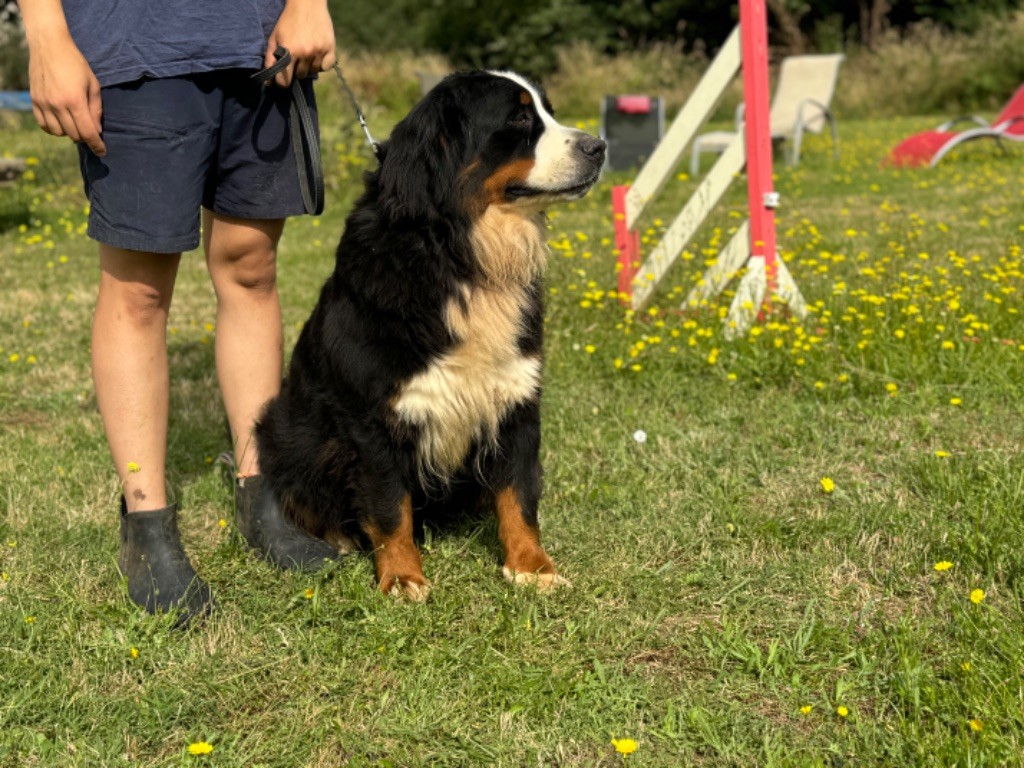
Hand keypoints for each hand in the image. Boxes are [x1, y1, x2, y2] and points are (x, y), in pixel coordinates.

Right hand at [27, 29, 105, 155]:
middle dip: (85, 137)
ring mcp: (44, 103)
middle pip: (73, 135)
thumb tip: (96, 131)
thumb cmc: (76, 64)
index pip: (87, 133)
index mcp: (75, 101)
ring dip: (69, 132)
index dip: (96, 145)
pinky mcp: (34, 101)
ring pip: (58, 133)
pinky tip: (61, 122)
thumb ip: (96, 110)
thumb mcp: (93, 85)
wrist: (49, 46)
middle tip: (89, 130)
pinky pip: (43, 125)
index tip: (102, 151)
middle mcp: (57, 105)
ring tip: (74, 123)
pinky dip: (53, 128)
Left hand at [265, 0, 336, 86]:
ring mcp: (319, 51)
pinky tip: (317, 56)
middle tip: (295, 59)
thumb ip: (270, 60)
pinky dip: (322, 65)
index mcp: (289, 51)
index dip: (282, 82)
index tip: (283, 79)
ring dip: (309, 67)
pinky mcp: (330, 48)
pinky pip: (326, 67)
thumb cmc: (288, 21)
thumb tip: (268, 83)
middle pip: (300, 76)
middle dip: (296, 70)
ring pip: (313, 72)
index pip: (285, 80)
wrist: (307, 4)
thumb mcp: (275, 38)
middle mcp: (305, 53)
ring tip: (306, 54)